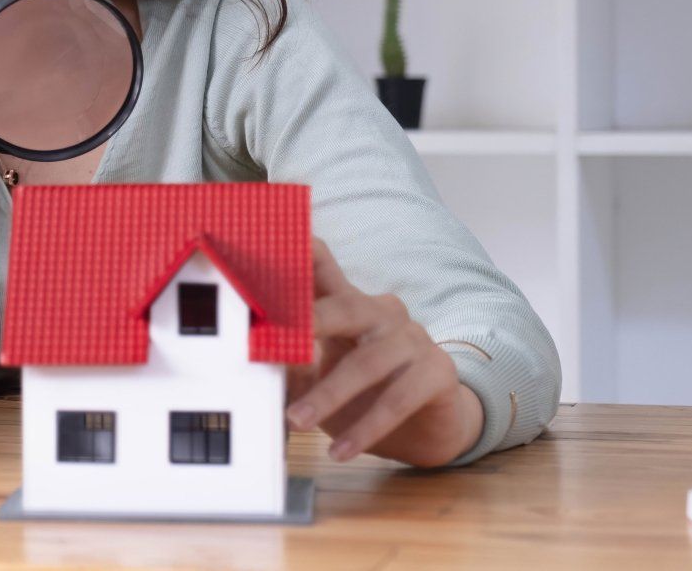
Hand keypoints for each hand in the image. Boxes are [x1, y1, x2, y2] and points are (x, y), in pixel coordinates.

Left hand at [285, 238, 483, 466]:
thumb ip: (292, 361)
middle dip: (311, 321)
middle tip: (278, 342)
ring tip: (296, 422)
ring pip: (367, 363)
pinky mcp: (437, 371)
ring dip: (329, 395)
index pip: (324, 266)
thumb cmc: (363, 394)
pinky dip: (367, 427)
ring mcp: (414, 338)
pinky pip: (399, 399)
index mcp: (350, 304)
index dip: (301, 252)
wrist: (427, 429)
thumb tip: (254, 358)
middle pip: (347, 306)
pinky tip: (341, 451)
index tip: (273, 239)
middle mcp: (383, 312)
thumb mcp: (321, 375)